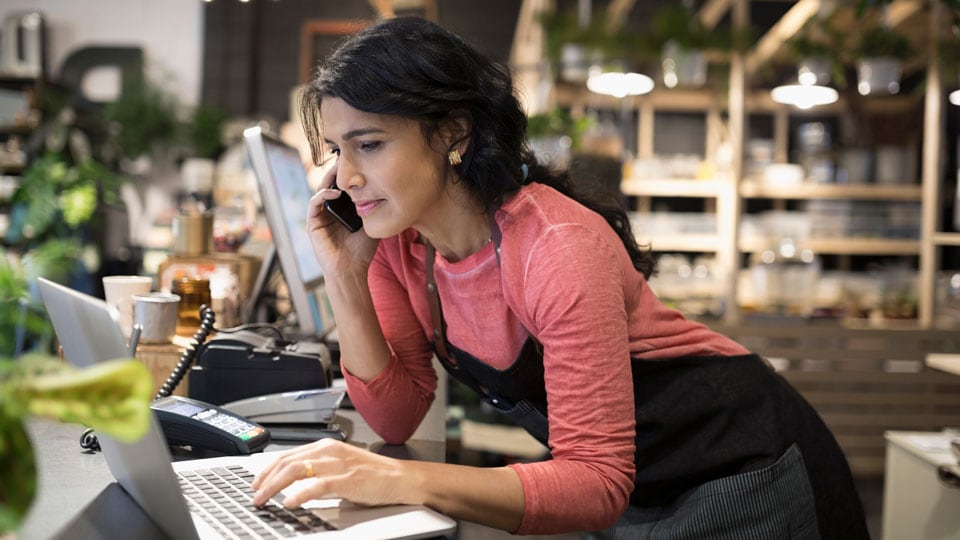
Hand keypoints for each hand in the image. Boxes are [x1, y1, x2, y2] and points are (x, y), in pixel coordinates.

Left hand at [251, 439, 416, 508]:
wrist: (400, 478)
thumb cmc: (373, 475)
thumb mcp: (340, 466)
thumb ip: (318, 470)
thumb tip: (291, 483)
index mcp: (326, 446)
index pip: (287, 455)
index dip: (267, 469)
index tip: (255, 483)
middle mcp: (329, 451)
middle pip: (287, 462)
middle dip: (265, 480)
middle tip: (255, 495)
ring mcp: (338, 464)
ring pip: (296, 471)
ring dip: (275, 487)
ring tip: (265, 500)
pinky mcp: (348, 480)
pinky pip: (317, 485)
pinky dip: (300, 494)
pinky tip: (290, 502)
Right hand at [307, 162, 378, 276]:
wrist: (351, 270)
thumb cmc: (362, 251)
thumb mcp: (372, 223)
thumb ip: (375, 208)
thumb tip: (389, 191)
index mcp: (343, 210)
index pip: (344, 187)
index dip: (349, 174)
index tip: (359, 162)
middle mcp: (330, 211)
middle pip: (331, 184)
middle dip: (338, 171)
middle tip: (346, 158)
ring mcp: (321, 217)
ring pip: (321, 190)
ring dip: (329, 179)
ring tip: (339, 169)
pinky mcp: (313, 224)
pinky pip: (314, 204)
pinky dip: (323, 195)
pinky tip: (334, 192)